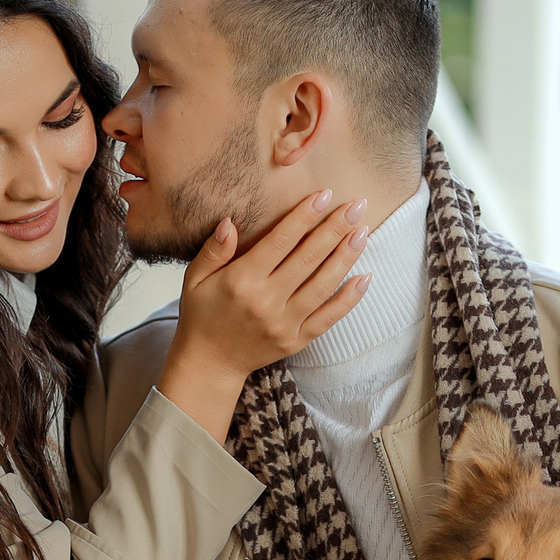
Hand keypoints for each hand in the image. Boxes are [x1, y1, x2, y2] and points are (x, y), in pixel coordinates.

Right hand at [156, 189, 371, 440]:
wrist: (208, 364)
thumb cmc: (201, 315)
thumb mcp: (194, 278)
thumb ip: (213, 249)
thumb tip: (230, 221)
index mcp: (241, 281)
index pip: (280, 241)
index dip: (305, 216)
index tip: (325, 195)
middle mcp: (266, 301)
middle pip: (308, 258)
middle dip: (335, 229)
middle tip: (357, 206)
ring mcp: (284, 323)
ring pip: (323, 285)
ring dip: (345, 257)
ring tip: (363, 232)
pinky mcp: (296, 341)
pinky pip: (328, 318)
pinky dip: (349, 299)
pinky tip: (365, 277)